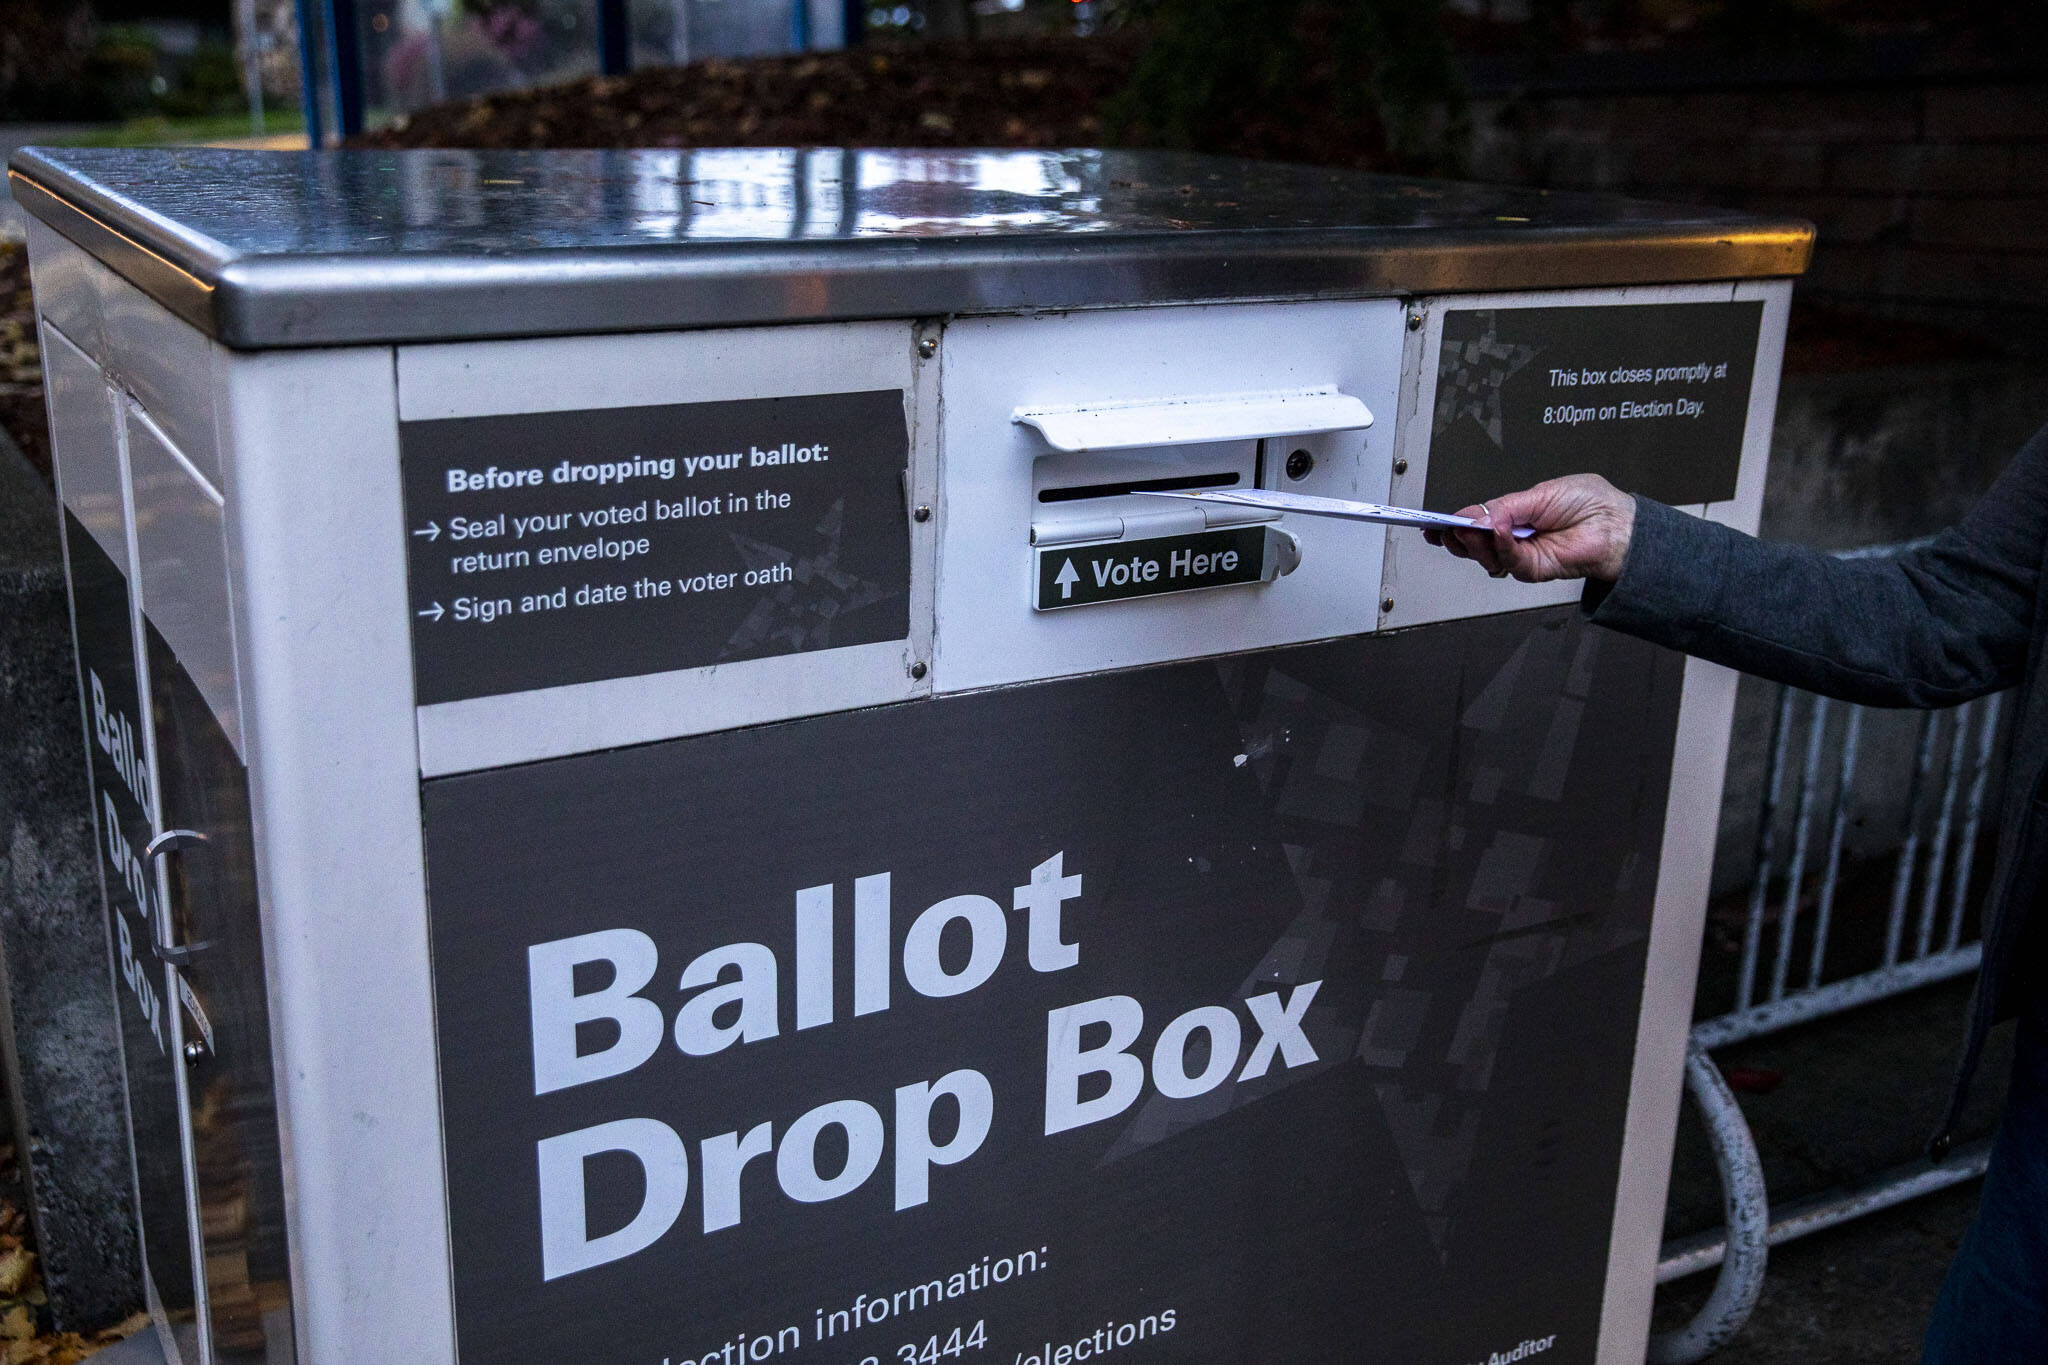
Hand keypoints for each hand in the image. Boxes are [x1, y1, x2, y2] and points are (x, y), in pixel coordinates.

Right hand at [1422, 474, 1635, 582]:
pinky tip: (1499, 532)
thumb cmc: (1589, 503)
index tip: (1430, 523)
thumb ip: (1503, 508)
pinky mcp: (1533, 569)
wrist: (1615, 524)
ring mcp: (1522, 555)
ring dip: (1475, 542)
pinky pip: (1508, 560)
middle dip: (1455, 536)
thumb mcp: (1538, 494)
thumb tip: (1474, 516)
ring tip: (1471, 528)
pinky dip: (1500, 546)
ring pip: (1484, 556)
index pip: (1475, 522)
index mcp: (1513, 515)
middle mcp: (1514, 537)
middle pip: (1472, 543)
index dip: (1452, 523)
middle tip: (1443, 529)